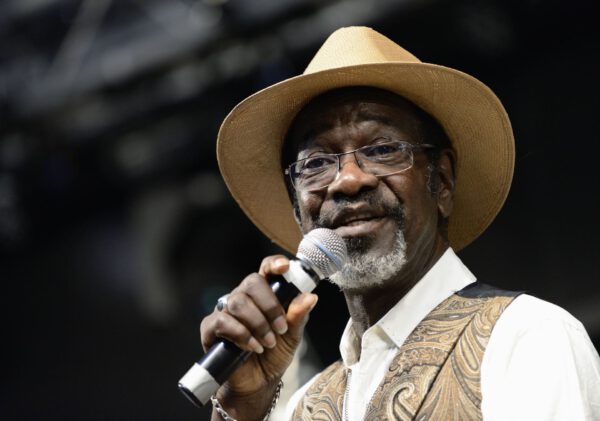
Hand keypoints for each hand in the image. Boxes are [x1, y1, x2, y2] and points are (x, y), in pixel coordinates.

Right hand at [200, 255, 317, 418]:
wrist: (258, 382)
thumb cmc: (274, 354)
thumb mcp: (293, 336)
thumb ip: (299, 316)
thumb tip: (310, 297)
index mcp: (264, 294)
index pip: (266, 270)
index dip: (274, 263)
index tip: (285, 267)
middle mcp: (243, 297)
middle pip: (251, 282)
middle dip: (269, 305)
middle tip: (281, 327)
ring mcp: (225, 311)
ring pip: (238, 302)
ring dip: (258, 323)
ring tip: (268, 342)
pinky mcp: (211, 328)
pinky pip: (222, 321)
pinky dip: (241, 334)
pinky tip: (253, 347)